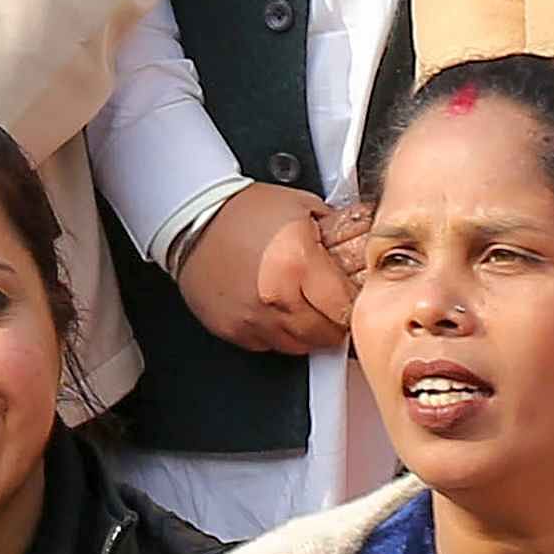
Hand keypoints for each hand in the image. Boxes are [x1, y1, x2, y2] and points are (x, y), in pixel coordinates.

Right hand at [176, 181, 355, 355]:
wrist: (192, 218)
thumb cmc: (241, 210)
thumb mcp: (301, 207)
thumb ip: (336, 230)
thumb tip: (361, 245)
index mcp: (299, 263)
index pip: (347, 307)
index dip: (355, 303)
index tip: (353, 298)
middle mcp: (276, 296)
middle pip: (326, 334)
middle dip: (335, 321)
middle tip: (332, 305)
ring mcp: (253, 317)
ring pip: (299, 346)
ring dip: (307, 331)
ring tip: (303, 306)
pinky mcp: (233, 329)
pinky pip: (268, 345)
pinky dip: (277, 332)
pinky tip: (274, 309)